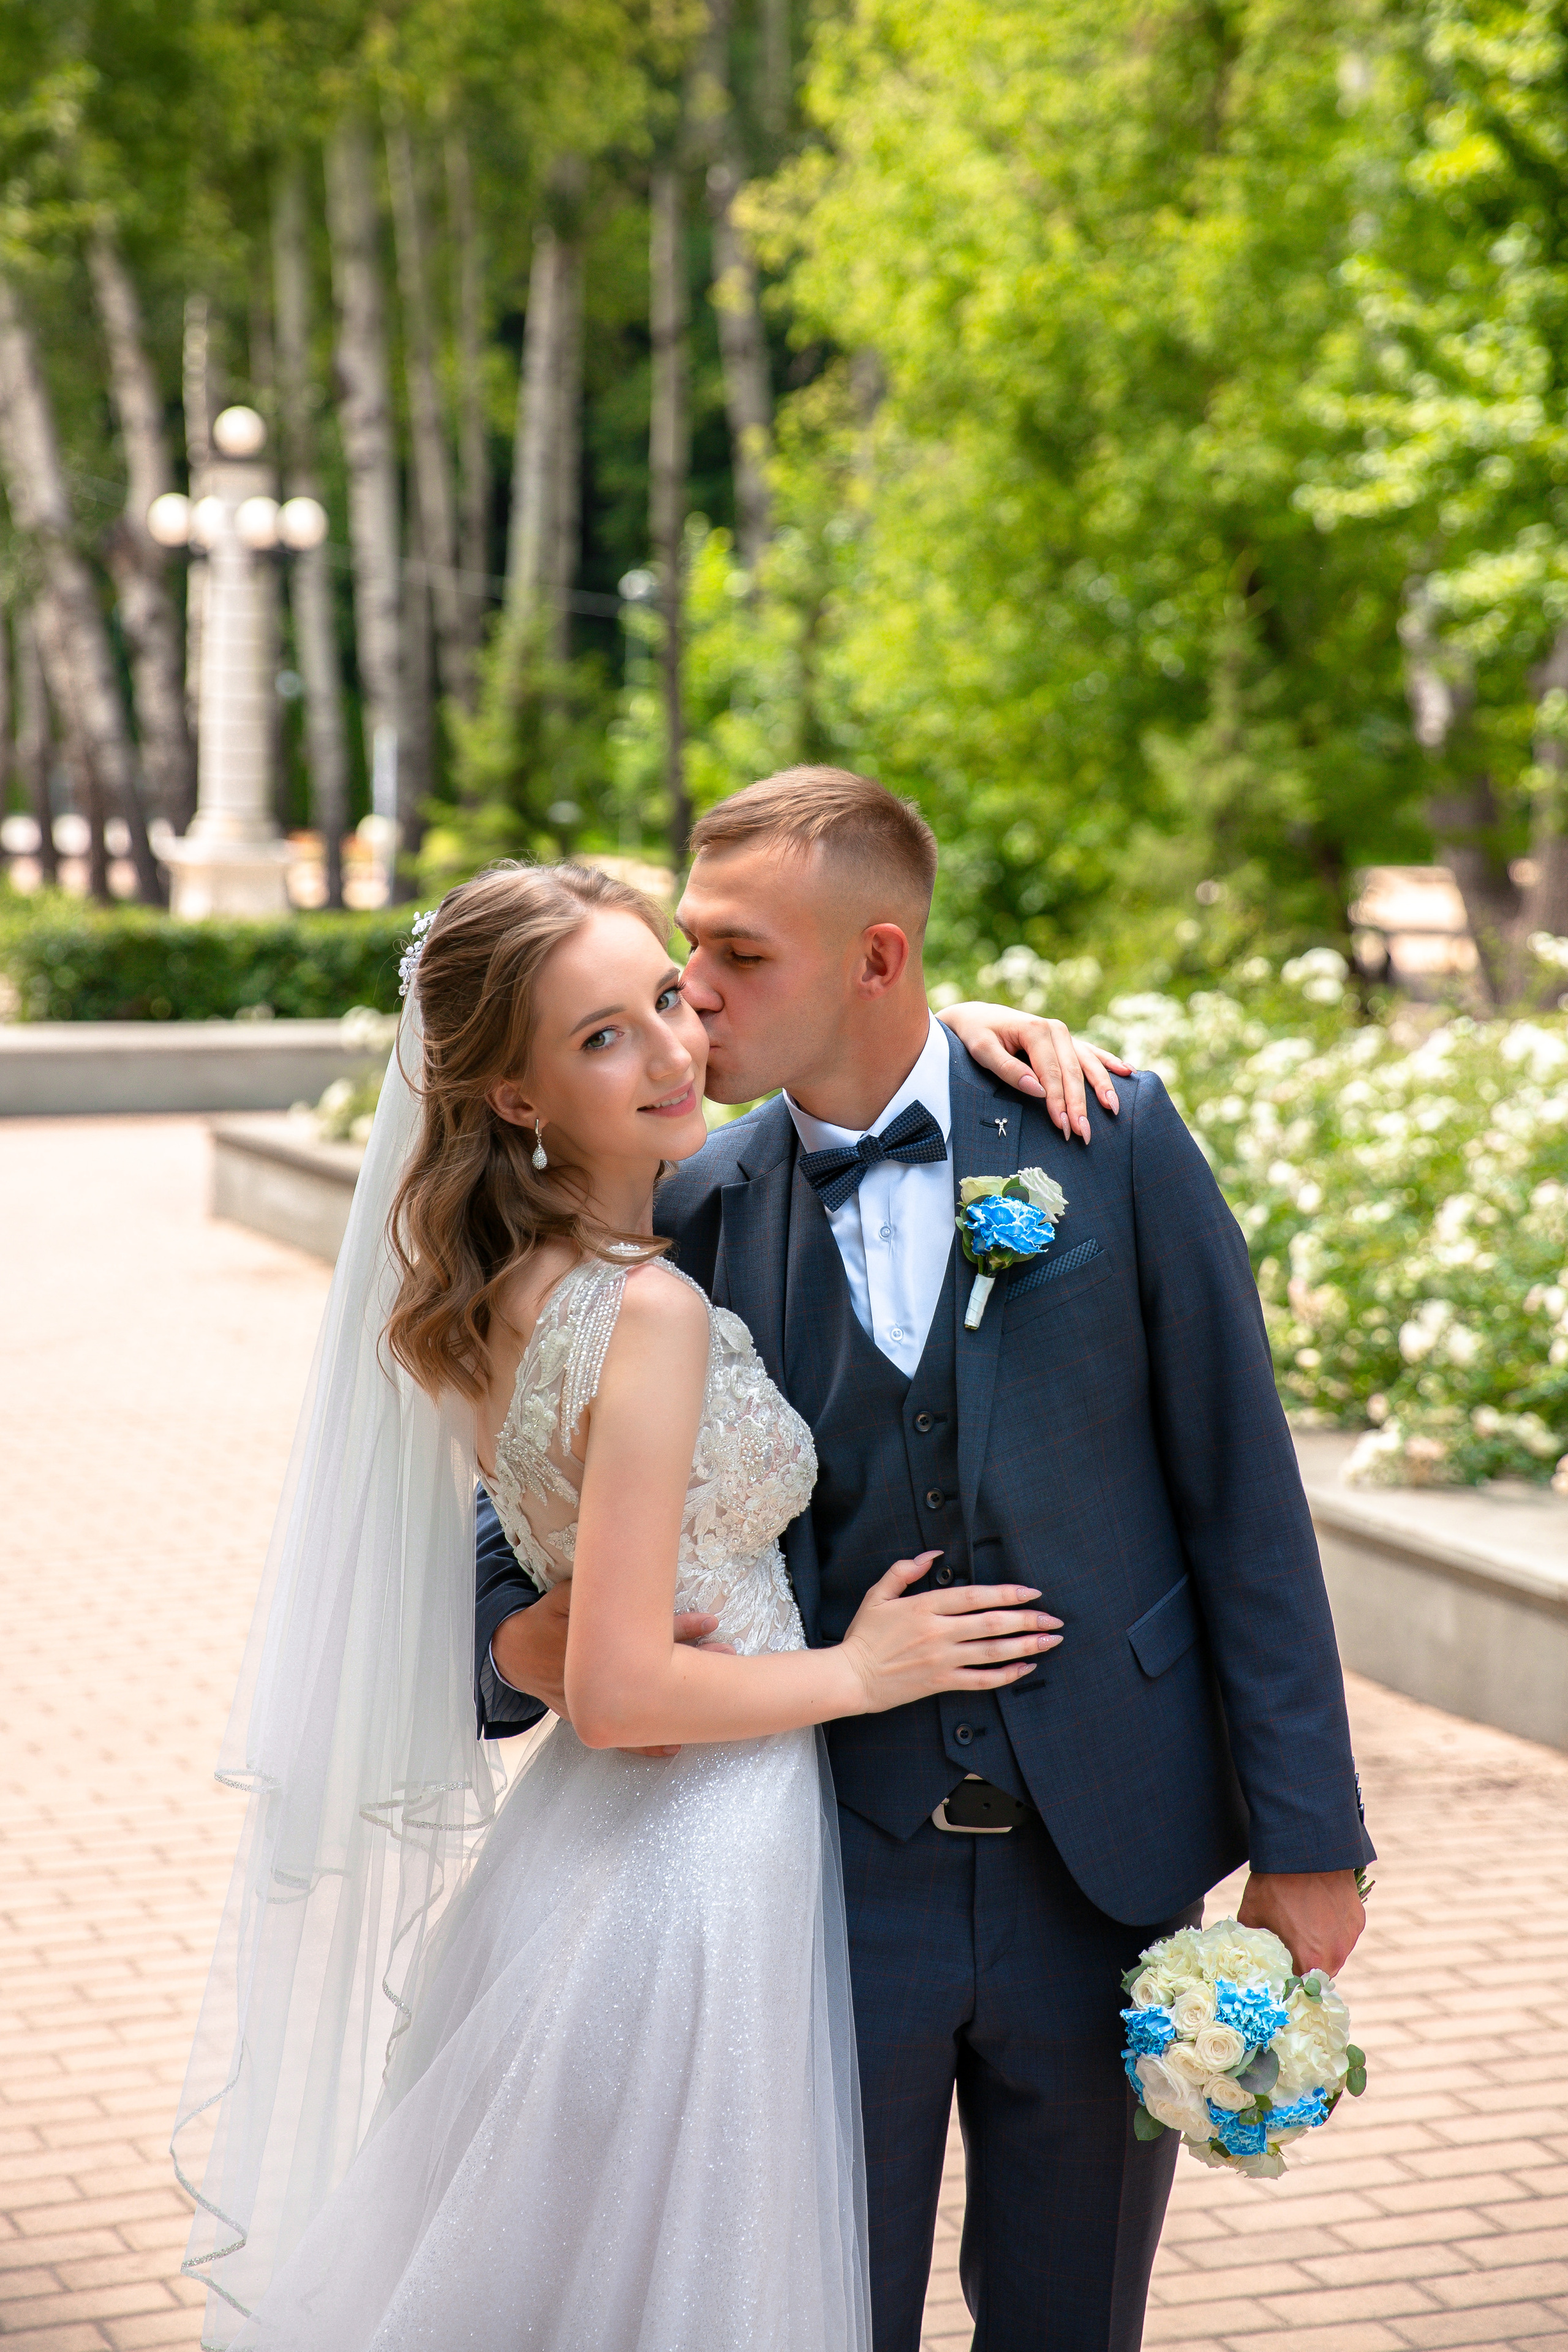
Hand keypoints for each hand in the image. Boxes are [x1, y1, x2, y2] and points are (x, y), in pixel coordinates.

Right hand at [491, 1590, 726, 1757]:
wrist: (515, 1653)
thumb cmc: (548, 1618)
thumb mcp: (567, 1594)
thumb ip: (596, 1587)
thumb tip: (639, 1567)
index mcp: (594, 1639)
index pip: (646, 1631)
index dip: (683, 1625)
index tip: (711, 1620)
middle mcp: (595, 1674)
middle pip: (653, 1668)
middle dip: (693, 1660)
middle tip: (726, 1652)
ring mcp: (591, 1702)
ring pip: (642, 1703)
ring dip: (678, 1699)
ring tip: (715, 1697)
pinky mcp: (587, 1719)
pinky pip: (621, 1736)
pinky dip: (646, 1743)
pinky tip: (674, 1747)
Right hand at [841, 1553, 1061, 1714]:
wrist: (851, 1677)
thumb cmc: (865, 1634)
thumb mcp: (879, 1594)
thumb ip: (906, 1570)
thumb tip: (935, 1553)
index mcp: (924, 1606)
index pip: (975, 1596)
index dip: (1006, 1593)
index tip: (1032, 1591)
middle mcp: (938, 1633)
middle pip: (991, 1624)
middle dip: (1027, 1620)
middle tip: (1054, 1619)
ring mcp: (941, 1660)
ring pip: (992, 1652)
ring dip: (1026, 1646)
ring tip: (1050, 1641)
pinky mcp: (941, 1682)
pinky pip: (981, 1680)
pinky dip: (1006, 1675)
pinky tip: (1026, 1668)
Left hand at [937, 1001, 1130, 1143]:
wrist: (976, 1016)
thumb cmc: (976, 1035)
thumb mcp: (982, 1050)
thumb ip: (1008, 1070)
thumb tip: (1038, 1090)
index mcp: (1036, 1030)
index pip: (1051, 1073)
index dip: (1058, 1101)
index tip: (1063, 1127)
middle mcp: (1055, 1030)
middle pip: (1073, 1072)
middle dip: (1080, 1104)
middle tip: (1084, 1133)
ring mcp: (1063, 1034)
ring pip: (1087, 1064)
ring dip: (1102, 1087)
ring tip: (1113, 1109)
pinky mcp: (1066, 1040)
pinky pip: (1091, 1052)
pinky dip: (1109, 1062)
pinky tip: (1127, 1071)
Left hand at [1237, 1869, 1365, 1976]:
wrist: (1304, 1850)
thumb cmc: (1274, 1884)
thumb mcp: (1252, 1917)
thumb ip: (1252, 1944)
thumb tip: (1247, 1954)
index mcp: (1309, 1960)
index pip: (1299, 1987)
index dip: (1287, 1980)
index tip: (1278, 1969)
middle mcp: (1336, 1954)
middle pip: (1318, 1973)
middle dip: (1303, 1964)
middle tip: (1288, 1946)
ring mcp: (1350, 1936)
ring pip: (1333, 1954)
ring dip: (1320, 1947)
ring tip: (1302, 1925)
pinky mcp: (1358, 1919)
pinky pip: (1344, 1935)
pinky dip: (1332, 1929)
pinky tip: (1317, 1911)